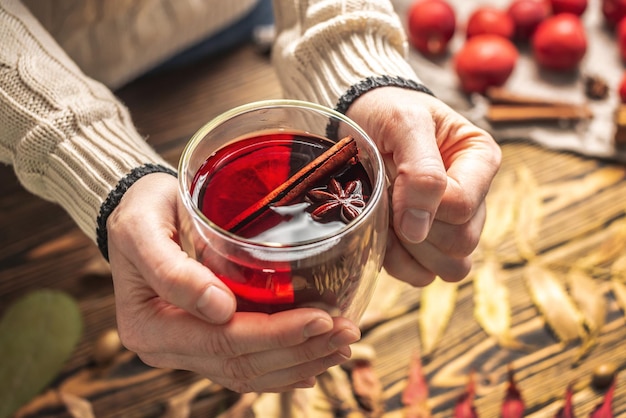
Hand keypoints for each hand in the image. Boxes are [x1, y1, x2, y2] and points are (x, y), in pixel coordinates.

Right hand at [106, 173, 359, 391]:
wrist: (137, 211)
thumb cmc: (142, 211)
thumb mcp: (143, 228)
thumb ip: (171, 269)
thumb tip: (220, 309)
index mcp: (149, 327)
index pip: (223, 342)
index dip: (276, 335)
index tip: (321, 319)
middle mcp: (167, 349)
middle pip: (242, 363)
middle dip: (300, 351)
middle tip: (348, 334)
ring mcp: (186, 350)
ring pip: (249, 372)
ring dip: (300, 362)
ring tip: (342, 347)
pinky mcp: (204, 341)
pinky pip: (245, 367)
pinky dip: (283, 366)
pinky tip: (314, 361)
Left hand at [347, 87, 500, 285]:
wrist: (362, 117)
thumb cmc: (388, 112)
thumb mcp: (405, 123)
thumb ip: (421, 171)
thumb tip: (418, 229)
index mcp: (480, 161)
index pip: (462, 206)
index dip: (424, 206)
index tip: (392, 185)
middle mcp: (475, 196)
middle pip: (460, 243)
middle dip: (417, 228)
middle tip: (388, 198)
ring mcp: (454, 224)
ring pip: (450, 267)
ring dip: (410, 251)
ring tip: (387, 216)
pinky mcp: (430, 244)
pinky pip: (424, 276)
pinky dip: (400, 263)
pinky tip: (384, 235)